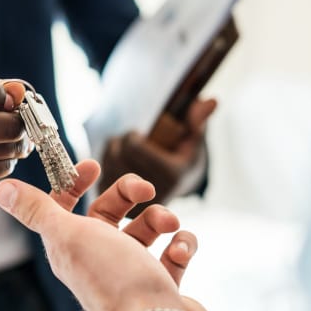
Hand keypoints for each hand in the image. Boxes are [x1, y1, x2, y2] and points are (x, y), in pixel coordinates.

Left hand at [0, 159, 209, 310]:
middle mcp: (98, 256)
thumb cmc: (111, 277)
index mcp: (71, 245)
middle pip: (110, 211)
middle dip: (129, 193)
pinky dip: (181, 245)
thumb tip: (1, 188)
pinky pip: (172, 252)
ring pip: (145, 229)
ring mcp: (131, 270)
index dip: (75, 183)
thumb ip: (36, 210)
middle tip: (146, 189)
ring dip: (160, 218)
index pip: (65, 206)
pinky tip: (180, 250)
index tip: (93, 166)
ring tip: (169, 225)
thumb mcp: (67, 235)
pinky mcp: (159, 282)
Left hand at [99, 98, 216, 213]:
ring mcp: (132, 202)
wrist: (172, 193)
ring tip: (124, 152)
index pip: (133, 145)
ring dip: (112, 152)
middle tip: (130, 142)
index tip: (138, 134)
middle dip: (121, 142)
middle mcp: (151, 194)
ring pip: (106, 164)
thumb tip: (211, 100)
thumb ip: (198, 121)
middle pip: (117, 154)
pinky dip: (104, 166)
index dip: (132, 136)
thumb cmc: (182, 160)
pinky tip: (116, 164)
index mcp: (171, 175)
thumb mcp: (193, 142)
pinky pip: (100, 178)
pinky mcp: (117, 210)